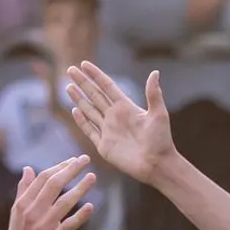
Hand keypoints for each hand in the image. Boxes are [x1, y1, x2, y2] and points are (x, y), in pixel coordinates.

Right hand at [0, 155, 99, 229]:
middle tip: (85, 159)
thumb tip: (28, 168)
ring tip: (93, 177)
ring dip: (80, 187)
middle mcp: (33, 211)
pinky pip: (70, 224)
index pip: (43, 178)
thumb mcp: (17, 213)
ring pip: (65, 201)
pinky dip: (81, 215)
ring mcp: (44, 225)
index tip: (73, 160)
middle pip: (54, 184)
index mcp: (23, 203)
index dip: (59, 167)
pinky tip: (91, 206)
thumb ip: (24, 190)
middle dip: (71, 169)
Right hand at [67, 63, 175, 183]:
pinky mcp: (104, 146)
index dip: (95, 75)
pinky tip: (74, 110)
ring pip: (89, 110)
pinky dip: (81, 120)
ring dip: (79, 99)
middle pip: (95, 95)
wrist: (157, 165)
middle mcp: (115, 117)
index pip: (107, 86)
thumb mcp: (159, 114)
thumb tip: (155, 72)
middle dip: (82, 82)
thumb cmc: (161, 140)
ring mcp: (108, 131)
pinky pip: (89, 130)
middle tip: (70, 69)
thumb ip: (154, 94)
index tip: (84, 64)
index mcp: (126, 107)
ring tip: (68, 87)